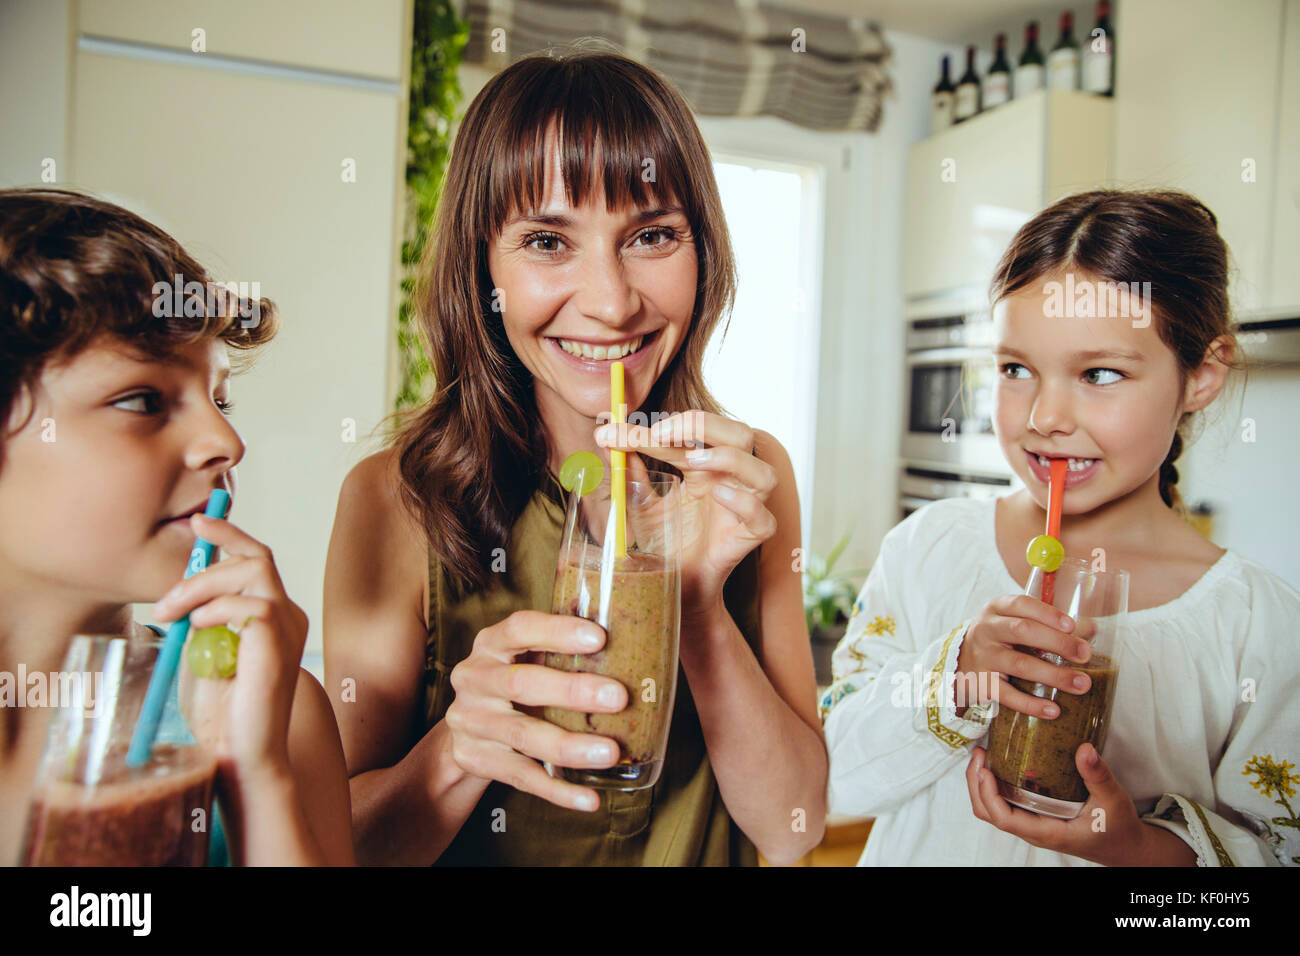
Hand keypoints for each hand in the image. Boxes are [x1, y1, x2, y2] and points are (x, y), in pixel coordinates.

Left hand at [154, 513, 307, 777]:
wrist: (241, 754)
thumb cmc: (222, 713)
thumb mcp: (204, 653)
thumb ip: (202, 619)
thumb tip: (181, 589)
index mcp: (274, 617)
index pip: (257, 560)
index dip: (230, 537)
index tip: (200, 522)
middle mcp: (288, 616)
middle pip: (258, 556)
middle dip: (213, 554)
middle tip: (168, 590)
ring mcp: (288, 628)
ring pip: (253, 572)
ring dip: (203, 585)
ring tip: (172, 614)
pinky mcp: (279, 643)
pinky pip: (250, 605)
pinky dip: (216, 610)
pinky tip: (197, 631)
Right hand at [443, 610, 629, 811]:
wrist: (466, 727)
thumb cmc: (514, 679)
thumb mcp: (526, 656)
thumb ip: (563, 650)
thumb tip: (639, 646)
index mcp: (491, 644)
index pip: (520, 629)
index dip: (557, 631)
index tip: (599, 637)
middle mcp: (475, 678)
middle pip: (521, 684)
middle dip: (572, 691)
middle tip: (618, 697)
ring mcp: (471, 721)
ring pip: (523, 735)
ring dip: (569, 746)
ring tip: (609, 752)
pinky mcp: (475, 758)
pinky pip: (521, 777)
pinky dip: (557, 789)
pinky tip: (589, 797)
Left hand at [596, 410, 777, 622]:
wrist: (677, 586)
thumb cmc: (666, 542)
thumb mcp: (640, 505)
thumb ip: (630, 475)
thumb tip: (608, 441)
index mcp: (706, 466)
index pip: (691, 433)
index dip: (656, 427)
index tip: (616, 431)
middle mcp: (730, 480)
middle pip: (739, 434)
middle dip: (704, 424)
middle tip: (661, 432)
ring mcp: (744, 508)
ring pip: (763, 472)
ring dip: (730, 458)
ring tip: (693, 459)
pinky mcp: (749, 538)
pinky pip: (762, 518)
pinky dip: (743, 503)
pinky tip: (718, 496)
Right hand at [956, 593, 1092, 717]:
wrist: (959, 662)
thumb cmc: (999, 639)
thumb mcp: (1015, 622)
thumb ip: (1049, 624)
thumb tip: (1090, 629)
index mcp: (996, 609)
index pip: (1021, 604)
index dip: (1048, 614)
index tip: (1072, 626)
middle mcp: (986, 629)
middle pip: (1022, 631)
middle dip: (1057, 642)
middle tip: (1085, 654)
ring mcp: (983, 657)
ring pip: (1019, 664)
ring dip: (1053, 675)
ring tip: (1081, 684)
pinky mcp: (981, 683)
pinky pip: (1007, 695)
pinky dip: (1031, 704)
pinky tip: (1053, 710)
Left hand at [966, 743, 1186, 865]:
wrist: (1125, 847)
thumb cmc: (1118, 828)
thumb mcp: (1113, 800)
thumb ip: (1098, 776)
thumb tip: (1085, 749)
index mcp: (1048, 832)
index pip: (1005, 820)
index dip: (989, 795)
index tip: (985, 770)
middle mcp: (1034, 831)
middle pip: (989, 814)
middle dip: (976, 785)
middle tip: (980, 753)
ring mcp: (1032, 825)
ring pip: (992, 810)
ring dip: (981, 785)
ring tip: (984, 755)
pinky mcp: (1034, 817)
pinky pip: (1005, 804)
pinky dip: (993, 786)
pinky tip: (999, 763)